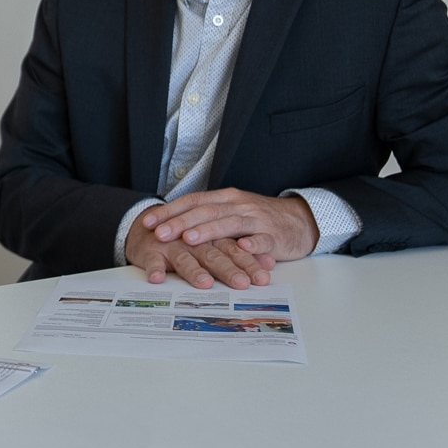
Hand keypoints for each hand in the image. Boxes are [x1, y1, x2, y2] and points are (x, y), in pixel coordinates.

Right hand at [125, 225, 274, 288]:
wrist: (148, 228)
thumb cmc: (186, 241)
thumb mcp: (215, 244)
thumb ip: (240, 253)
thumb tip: (270, 263)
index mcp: (213, 237)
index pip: (234, 249)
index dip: (249, 262)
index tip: (262, 278)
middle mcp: (194, 241)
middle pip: (213, 253)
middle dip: (228, 269)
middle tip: (241, 283)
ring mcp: (171, 245)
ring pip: (185, 258)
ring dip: (194, 271)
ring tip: (205, 283)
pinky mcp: (150, 250)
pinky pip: (151, 260)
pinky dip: (154, 268)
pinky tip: (158, 278)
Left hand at [144, 188, 318, 262]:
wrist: (299, 220)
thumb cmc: (258, 220)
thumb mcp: (230, 213)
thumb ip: (207, 217)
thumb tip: (171, 226)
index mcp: (225, 199)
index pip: (192, 201)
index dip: (169, 211)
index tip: (147, 222)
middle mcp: (238, 205)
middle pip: (206, 211)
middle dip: (180, 222)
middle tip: (159, 233)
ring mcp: (257, 219)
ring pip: (230, 223)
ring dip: (209, 231)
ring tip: (190, 238)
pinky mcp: (274, 236)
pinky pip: (263, 239)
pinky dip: (253, 244)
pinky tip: (242, 248)